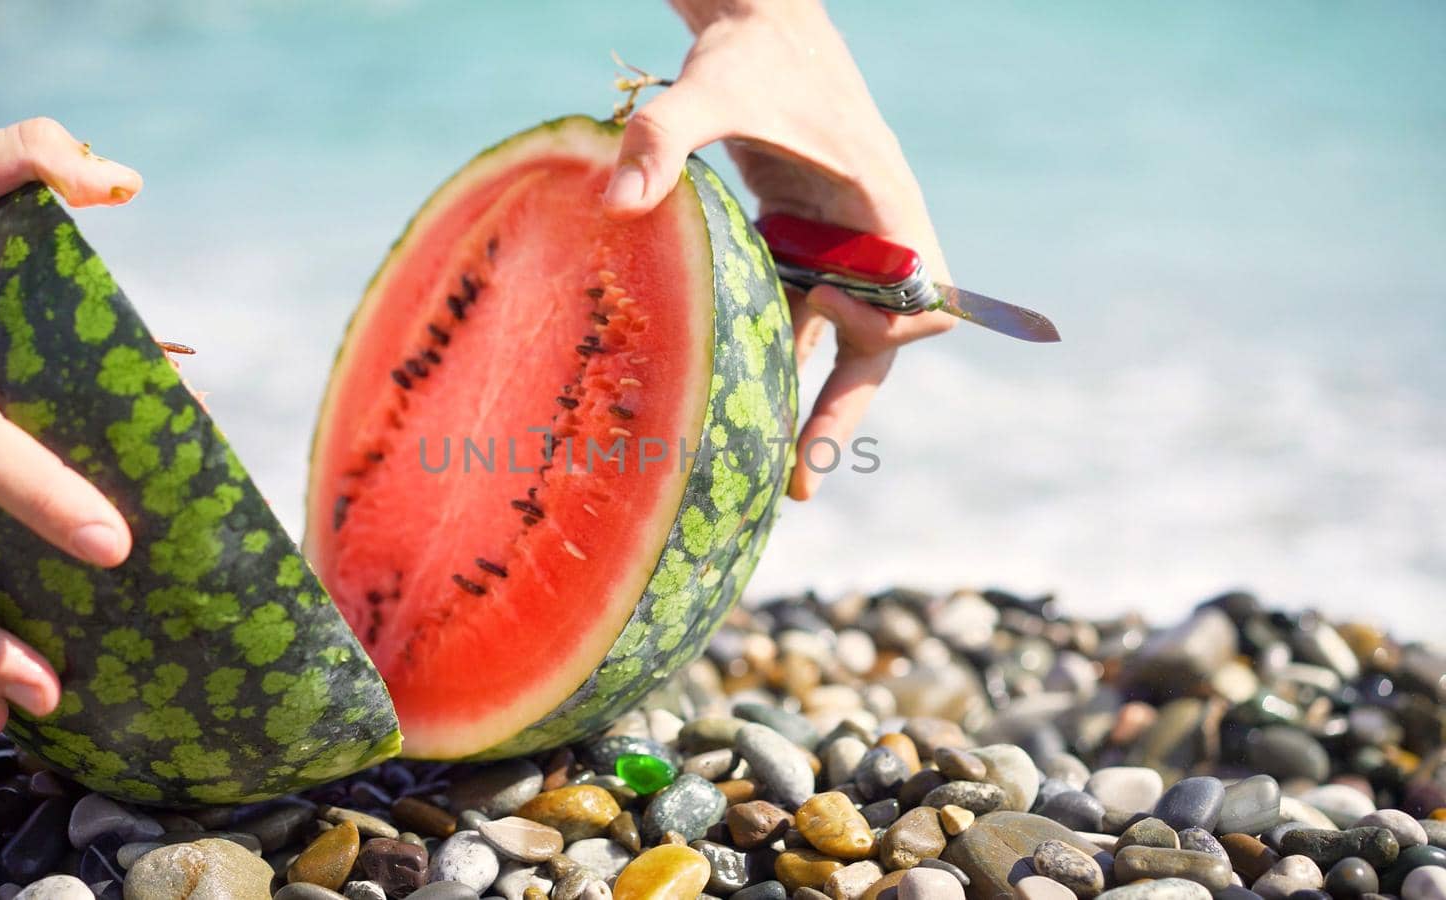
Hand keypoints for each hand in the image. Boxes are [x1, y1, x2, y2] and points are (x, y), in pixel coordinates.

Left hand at [604, 0, 954, 499]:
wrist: (760, 27)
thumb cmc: (751, 55)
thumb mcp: (710, 89)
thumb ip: (667, 136)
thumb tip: (616, 204)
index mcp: (887, 208)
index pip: (918, 298)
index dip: (880, 324)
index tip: (821, 302)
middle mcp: (877, 239)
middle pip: (881, 345)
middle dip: (843, 409)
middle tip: (798, 482)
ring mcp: (842, 249)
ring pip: (839, 345)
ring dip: (808, 404)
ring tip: (773, 479)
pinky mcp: (805, 248)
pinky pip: (800, 322)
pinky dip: (772, 361)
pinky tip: (728, 408)